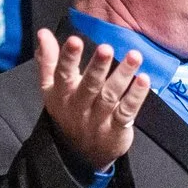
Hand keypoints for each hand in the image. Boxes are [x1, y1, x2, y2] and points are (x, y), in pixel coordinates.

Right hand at [36, 28, 148, 171]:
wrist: (81, 154)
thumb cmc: (68, 110)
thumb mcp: (52, 88)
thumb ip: (48, 60)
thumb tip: (43, 32)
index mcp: (61, 94)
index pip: (62, 74)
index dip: (67, 58)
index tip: (75, 39)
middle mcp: (79, 106)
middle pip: (89, 85)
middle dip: (97, 67)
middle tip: (106, 48)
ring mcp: (99, 119)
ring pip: (111, 95)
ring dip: (123, 75)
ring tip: (134, 55)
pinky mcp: (117, 129)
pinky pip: (127, 111)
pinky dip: (136, 96)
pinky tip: (144, 79)